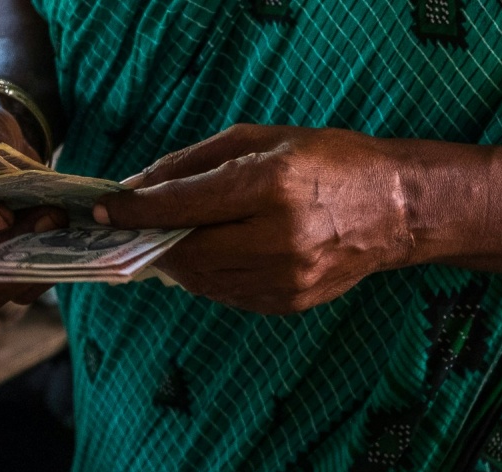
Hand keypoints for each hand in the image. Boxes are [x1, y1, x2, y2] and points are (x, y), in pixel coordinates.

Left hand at [94, 124, 470, 314]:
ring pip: (201, 278)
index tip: (104, 210)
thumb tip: (136, 187)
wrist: (396, 209)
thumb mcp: (260, 140)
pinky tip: (208, 255)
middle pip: (186, 248)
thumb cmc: (326, 161)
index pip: (182, 205)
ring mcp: (286, 276)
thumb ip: (192, 164)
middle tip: (129, 228)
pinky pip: (226, 293)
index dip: (135, 210)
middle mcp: (278, 236)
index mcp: (270, 185)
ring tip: (167, 240)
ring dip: (175, 260)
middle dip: (151, 239)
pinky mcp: (289, 302)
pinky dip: (206, 276)